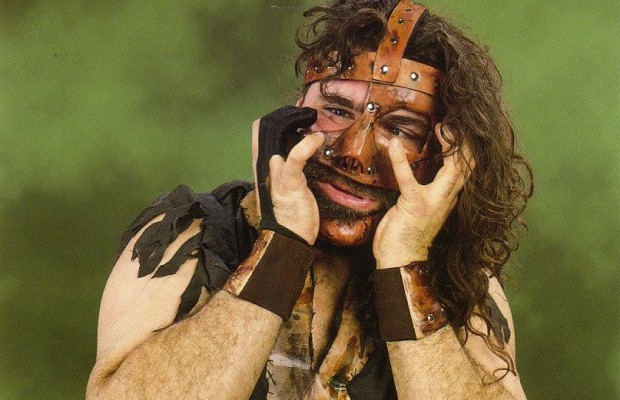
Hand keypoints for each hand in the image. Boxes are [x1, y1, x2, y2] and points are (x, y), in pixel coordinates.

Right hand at [252, 107, 324, 244]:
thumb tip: (296, 149)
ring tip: (312, 119)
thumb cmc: (291, 212)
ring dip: (295, 124)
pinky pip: (296, 157)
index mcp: (264, 165)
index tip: (294, 113)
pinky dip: (308, 144)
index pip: (259, 131)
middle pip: (265, 128)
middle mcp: (265, 166)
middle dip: (285, 116)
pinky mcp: (289, 182)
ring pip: (277, 136)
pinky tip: (318, 139)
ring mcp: (275, 173)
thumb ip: (289, 167)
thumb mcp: (288, 184)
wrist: (289, 237)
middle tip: (306, 112)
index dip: (275, 118)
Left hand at [372, 124, 474, 268]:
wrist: (402, 259)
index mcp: (450, 196)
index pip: (468, 168)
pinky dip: (400, 160)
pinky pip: (409, 178)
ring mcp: (433, 201)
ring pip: (454, 170)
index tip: (454, 128)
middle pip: (469, 165)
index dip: (466, 147)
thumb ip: (433, 189)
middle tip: (452, 121)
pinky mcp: (414, 204)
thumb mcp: (426, 206)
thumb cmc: (410, 232)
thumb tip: (430, 170)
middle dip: (465, 141)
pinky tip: (394, 145)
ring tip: (440, 126)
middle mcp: (448, 197)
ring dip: (449, 146)